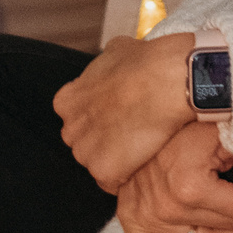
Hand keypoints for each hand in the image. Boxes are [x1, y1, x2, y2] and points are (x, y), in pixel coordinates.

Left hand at [56, 33, 202, 191]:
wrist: (165, 82)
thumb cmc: (146, 63)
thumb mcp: (117, 51)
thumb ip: (106, 66)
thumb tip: (113, 61)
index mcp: (68, 101)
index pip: (79, 119)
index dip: (103, 119)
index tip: (122, 116)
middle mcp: (70, 128)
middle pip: (86, 143)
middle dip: (107, 141)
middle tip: (135, 132)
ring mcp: (84, 152)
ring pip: (99, 163)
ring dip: (119, 159)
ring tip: (144, 145)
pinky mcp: (103, 170)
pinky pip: (114, 182)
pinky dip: (129, 174)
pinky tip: (146, 159)